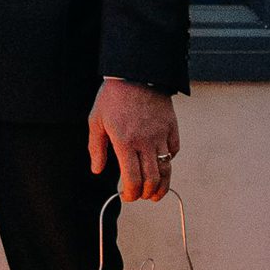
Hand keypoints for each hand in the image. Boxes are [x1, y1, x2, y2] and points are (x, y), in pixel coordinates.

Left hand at [89, 80, 178, 203]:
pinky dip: (168, 161)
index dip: (131, 194)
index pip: (133, 179)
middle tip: (141, 196)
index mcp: (125, 142)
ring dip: (161, 185)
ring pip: (166, 169)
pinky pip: (173, 151)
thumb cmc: (113, 97)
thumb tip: (97, 170)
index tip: (127, 195)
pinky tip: (160, 163)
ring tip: (155, 192)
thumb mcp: (96, 121)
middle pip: (152, 180)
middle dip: (147, 194)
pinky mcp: (171, 127)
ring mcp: (161, 134)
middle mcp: (145, 141)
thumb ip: (96, 148)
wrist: (136, 73)